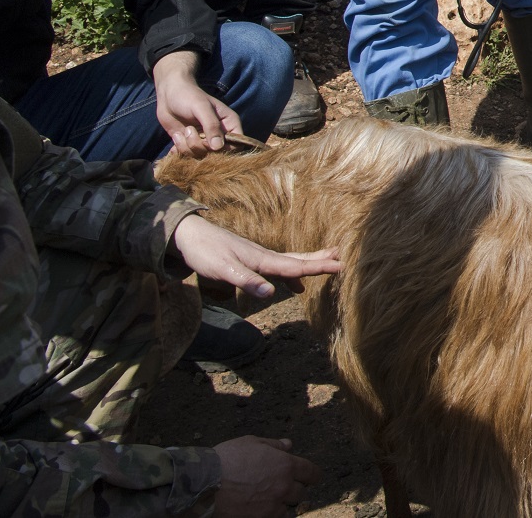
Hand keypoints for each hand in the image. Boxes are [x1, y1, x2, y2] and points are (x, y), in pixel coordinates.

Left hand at [153, 52, 241, 155]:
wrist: (169, 94)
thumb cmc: (189, 96)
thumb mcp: (201, 108)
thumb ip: (211, 126)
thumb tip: (218, 147)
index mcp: (229, 124)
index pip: (236, 145)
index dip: (224, 149)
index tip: (208, 143)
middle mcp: (218, 135)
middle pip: (216, 154)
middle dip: (199, 146)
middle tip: (189, 131)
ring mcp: (203, 140)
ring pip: (199, 156)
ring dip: (186, 147)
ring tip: (181, 132)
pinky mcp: (189, 144)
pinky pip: (187, 156)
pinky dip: (179, 150)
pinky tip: (176, 137)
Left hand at [171, 216, 339, 298]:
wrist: (190, 236)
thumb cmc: (206, 253)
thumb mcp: (224, 270)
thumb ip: (248, 282)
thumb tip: (271, 294)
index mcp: (262, 260)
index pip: (295, 265)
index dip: (318, 267)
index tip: (340, 266)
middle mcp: (264, 257)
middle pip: (297, 259)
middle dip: (319, 260)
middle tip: (341, 259)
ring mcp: (258, 258)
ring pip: (289, 262)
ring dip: (308, 264)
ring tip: (327, 263)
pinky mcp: (250, 261)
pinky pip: (278, 267)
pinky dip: (291, 273)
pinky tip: (293, 283)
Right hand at [212, 437, 322, 517]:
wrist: (205, 484)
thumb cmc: (227, 459)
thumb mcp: (251, 443)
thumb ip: (273, 445)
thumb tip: (288, 444)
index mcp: (286, 466)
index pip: (312, 473)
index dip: (312, 475)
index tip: (311, 477)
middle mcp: (284, 487)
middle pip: (300, 493)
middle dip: (294, 489)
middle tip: (282, 486)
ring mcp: (272, 506)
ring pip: (287, 509)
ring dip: (282, 504)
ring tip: (269, 499)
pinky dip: (270, 514)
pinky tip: (260, 509)